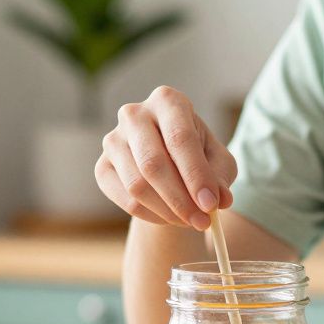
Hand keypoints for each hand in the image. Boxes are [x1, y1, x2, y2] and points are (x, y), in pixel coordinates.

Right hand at [94, 85, 236, 230]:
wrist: (167, 161)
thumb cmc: (197, 155)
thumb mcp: (218, 161)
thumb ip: (221, 177)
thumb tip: (221, 199)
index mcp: (167, 101)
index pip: (180, 138)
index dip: (196, 175)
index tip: (211, 205)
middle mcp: (135, 114)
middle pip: (153, 163)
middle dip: (181, 199)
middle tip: (202, 222)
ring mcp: (113, 140)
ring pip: (138, 186)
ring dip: (168, 211)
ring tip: (190, 221)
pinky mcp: (102, 167)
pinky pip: (126, 200)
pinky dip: (152, 216)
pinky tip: (170, 218)